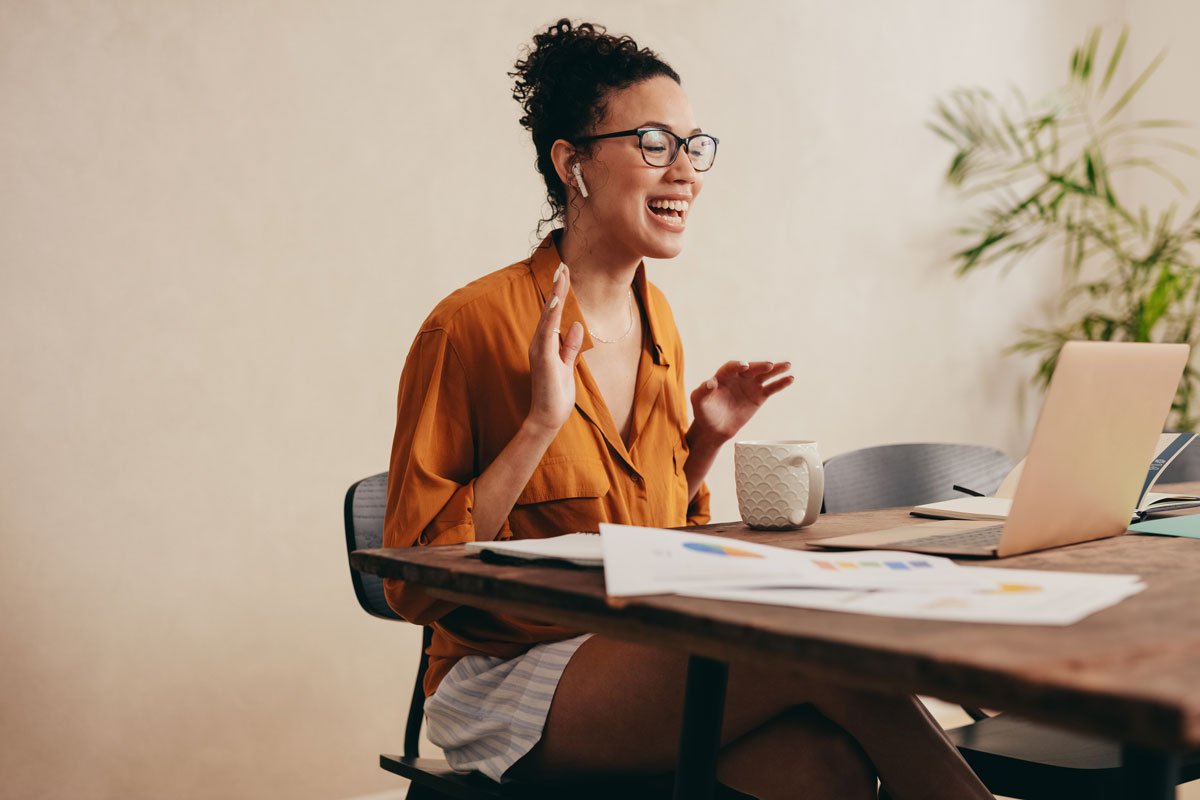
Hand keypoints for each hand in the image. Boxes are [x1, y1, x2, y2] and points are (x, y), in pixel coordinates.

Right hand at [526, 265, 584, 433]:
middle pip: (549, 310)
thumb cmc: (557, 393)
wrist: (548, 416)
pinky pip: (547, 333)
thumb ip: (571, 346)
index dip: (560, 294)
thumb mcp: (568, 365)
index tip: (565, 275)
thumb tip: (578, 326)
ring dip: (555, 295)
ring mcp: (540, 349)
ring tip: (562, 275)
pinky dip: (551, 316)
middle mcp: (540, 343)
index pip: (554, 314)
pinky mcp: (543, 358)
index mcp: (546, 343)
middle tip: (563, 265)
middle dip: (557, 288)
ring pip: (548, 317)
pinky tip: (556, 302)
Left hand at [690, 361, 794, 444]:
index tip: (744, 366)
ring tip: (787, 365)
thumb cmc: (703, 413)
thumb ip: (702, 391)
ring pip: (764, 375)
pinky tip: (790, 378)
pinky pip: (771, 388)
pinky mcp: (758, 397)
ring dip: (776, 369)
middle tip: (769, 365)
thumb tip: (710, 383)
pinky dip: (780, 383)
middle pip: (751, 368)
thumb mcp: (698, 401)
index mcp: (723, 376)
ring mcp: (750, 386)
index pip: (731, 367)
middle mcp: (738, 377)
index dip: (738, 365)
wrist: (714, 429)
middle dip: (760, 366)